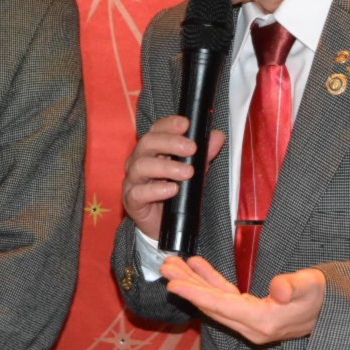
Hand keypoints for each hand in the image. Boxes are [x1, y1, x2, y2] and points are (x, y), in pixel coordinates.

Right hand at [122, 115, 226, 238]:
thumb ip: (204, 154)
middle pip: (147, 143)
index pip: (157, 129)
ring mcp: (133, 180)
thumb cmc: (176, 193)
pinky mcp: (132, 200)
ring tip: (187, 172)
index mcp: (153, 150)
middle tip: (191, 148)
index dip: (169, 124)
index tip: (186, 124)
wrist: (166, 225)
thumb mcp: (195, 172)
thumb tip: (217, 136)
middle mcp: (139, 161)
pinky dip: (155, 190)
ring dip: (166, 167)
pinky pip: (139, 192)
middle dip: (169, 142)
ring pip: (141, 166)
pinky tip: (172, 190)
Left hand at [161, 256, 325, 344]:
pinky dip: (211, 282)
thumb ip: (295, 286)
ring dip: (194, 283)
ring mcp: (251, 322)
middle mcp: (253, 327)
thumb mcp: (313, 287)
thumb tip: (278, 288)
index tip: (174, 284)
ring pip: (215, 301)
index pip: (222, 306)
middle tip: (165, 268)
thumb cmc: (325, 297)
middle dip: (187, 286)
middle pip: (212, 305)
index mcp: (264, 322)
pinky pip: (226, 297)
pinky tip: (198, 266)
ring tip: (174, 265)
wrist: (336, 311)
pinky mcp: (253, 313)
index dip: (197, 294)